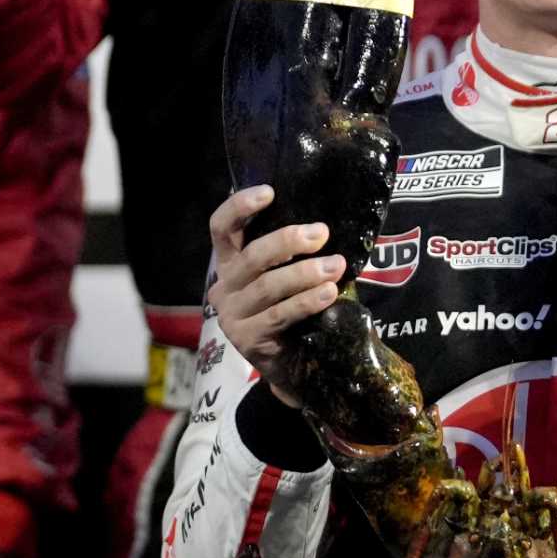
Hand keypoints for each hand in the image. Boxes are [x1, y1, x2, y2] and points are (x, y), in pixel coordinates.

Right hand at [206, 185, 343, 406]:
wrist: (294, 366)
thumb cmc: (294, 309)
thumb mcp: (287, 276)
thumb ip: (293, 252)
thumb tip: (325, 224)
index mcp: (230, 263)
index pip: (221, 228)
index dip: (239, 206)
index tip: (269, 192)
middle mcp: (224, 287)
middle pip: (251, 256)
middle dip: (287, 241)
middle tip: (321, 233)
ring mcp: (232, 315)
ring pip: (268, 286)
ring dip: (305, 273)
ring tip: (335, 266)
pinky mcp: (247, 340)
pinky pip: (279, 315)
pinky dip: (306, 302)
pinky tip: (328, 294)